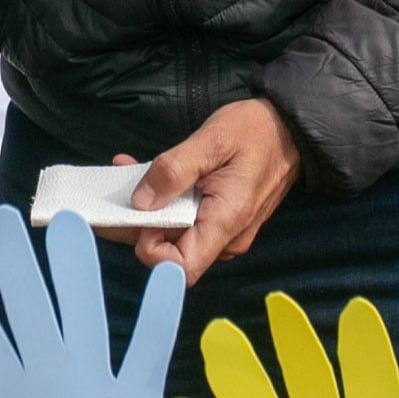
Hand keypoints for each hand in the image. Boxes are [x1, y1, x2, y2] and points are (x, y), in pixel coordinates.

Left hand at [124, 97, 301, 280]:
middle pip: (170, 251)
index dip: (152, 251)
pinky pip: (183, 221)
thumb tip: (141, 202)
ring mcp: (221, 230)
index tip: (139, 218)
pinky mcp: (217, 220)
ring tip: (125, 173)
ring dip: (145, 210)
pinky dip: (162, 202)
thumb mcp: (211, 140)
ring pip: (173, 235)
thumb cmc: (257, 132)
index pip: (182, 267)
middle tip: (110, 193)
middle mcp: (224, 236)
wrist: (288, 129)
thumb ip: (174, 171)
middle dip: (136, 225)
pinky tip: (145, 175)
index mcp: (225, 221)